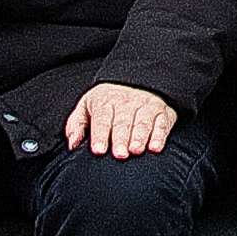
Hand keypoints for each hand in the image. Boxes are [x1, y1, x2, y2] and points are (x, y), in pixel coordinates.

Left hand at [62, 82, 178, 159]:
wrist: (134, 80)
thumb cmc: (106, 102)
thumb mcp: (86, 107)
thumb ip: (77, 125)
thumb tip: (73, 144)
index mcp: (105, 102)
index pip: (102, 119)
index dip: (100, 135)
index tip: (98, 150)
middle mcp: (126, 103)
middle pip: (123, 122)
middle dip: (121, 138)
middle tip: (119, 154)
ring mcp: (146, 106)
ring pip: (143, 122)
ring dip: (140, 137)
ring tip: (136, 150)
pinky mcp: (163, 112)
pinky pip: (163, 124)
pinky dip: (160, 135)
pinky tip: (155, 147)